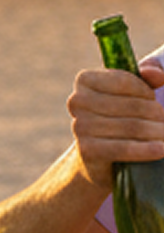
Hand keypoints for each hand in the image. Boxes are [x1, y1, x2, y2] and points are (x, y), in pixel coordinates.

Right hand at [67, 61, 163, 190]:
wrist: (96, 159)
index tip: (154, 99)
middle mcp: (77, 102)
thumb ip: (146, 80)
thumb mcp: (131, 95)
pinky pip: (124, 148)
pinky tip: (161, 150)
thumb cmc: (116, 119)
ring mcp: (80, 127)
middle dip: (156, 114)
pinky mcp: (87, 150)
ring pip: (132, 127)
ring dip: (157, 131)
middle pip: (131, 106)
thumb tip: (155, 74)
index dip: (146, 91)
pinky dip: (146, 149)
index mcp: (85, 81)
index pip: (124, 81)